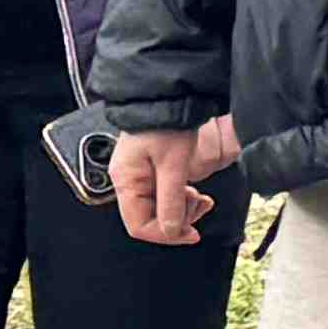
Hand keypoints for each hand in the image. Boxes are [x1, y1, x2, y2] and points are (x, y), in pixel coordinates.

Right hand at [111, 125, 217, 245]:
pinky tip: (194, 189)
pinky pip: (165, 192)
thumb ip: (171, 200)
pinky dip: (181, 195)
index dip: (165, 234)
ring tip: (201, 197)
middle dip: (178, 218)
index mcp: (126, 180)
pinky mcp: (152, 169)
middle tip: (201, 207)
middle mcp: (129, 179)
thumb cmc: (167, 122)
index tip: (191, 234)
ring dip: (183, 207)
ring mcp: (140, 174)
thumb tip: (171, 231)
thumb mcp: (173, 163)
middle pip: (151, 218)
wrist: (170, 94)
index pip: (139, 225)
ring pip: (160, 207)